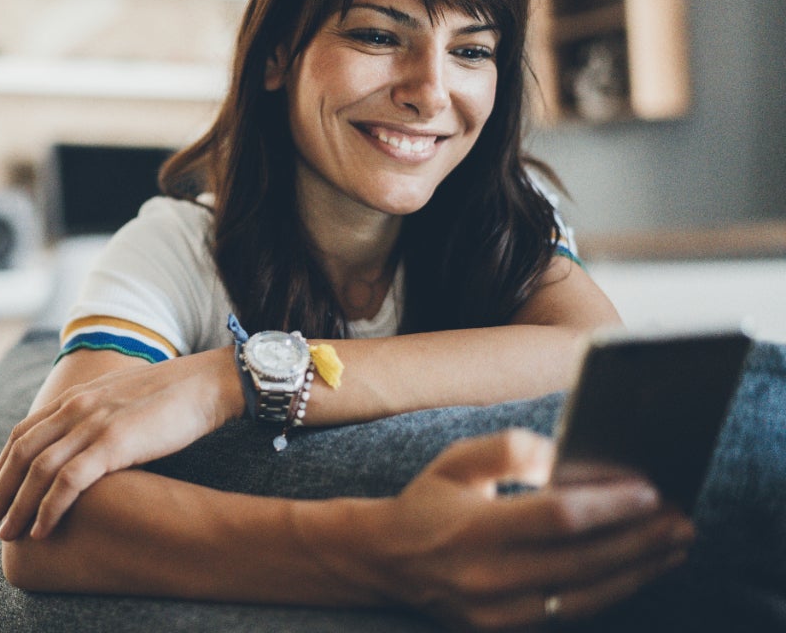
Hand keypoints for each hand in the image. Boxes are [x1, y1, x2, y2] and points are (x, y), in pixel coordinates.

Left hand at [0, 348, 242, 540]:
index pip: (23, 433)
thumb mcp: (120, 402)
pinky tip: (42, 530)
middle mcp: (76, 408)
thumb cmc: (171, 398)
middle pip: (22, 453)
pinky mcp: (113, 443)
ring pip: (38, 470)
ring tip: (9, 534)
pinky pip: (69, 481)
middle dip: (1, 490)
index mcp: (76, 397)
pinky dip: (49, 508)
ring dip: (19, 506)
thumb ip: (96, 419)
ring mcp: (93, 424)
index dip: (3, 465)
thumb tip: (86, 448)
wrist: (205, 384)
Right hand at [358, 430, 692, 629]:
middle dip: (640, 541)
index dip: (609, 505)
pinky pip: (569, 613)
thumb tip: (566, 459)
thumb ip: (511, 450)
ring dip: (637, 571)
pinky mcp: (504, 628)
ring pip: (585, 596)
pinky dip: (609, 591)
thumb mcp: (458, 461)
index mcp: (473, 529)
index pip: (558, 518)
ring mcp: (497, 611)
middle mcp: (487, 576)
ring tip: (673, 547)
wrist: (383, 560)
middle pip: (584, 562)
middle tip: (682, 520)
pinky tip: (635, 570)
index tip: (650, 490)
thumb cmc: (428, 501)